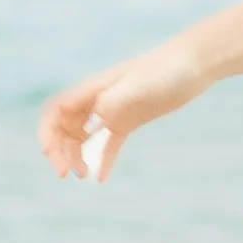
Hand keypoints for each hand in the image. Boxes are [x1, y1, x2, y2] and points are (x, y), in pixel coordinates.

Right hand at [38, 35, 212, 182]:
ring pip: (84, 136)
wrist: (195, 63)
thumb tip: (93, 123)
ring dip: (77, 155)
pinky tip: (101, 179)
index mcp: (94, 89)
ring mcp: (115, 110)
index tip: (49, 154)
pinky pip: (110, 142)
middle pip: (66, 127)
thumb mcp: (137, 86)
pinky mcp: (132, 119)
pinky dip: (104, 159)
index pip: (57, 111)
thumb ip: (112, 102)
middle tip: (65, 175)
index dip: (47, 132)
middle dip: (60, 150)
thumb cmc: (166, 70)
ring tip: (83, 176)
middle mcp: (99, 100)